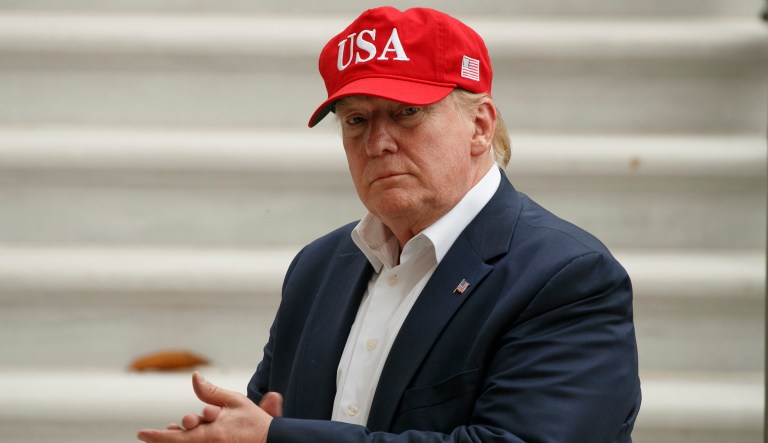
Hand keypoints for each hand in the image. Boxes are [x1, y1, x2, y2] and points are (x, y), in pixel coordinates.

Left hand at [137, 372, 274, 442]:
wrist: (272, 442)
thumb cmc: (254, 423)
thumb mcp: (235, 402)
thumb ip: (211, 392)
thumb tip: (194, 377)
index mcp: (212, 432)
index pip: (176, 437)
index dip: (156, 437)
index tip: (141, 434)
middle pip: (181, 441)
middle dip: (176, 431)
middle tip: (174, 425)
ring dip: (181, 437)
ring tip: (177, 429)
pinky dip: (191, 439)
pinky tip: (189, 433)